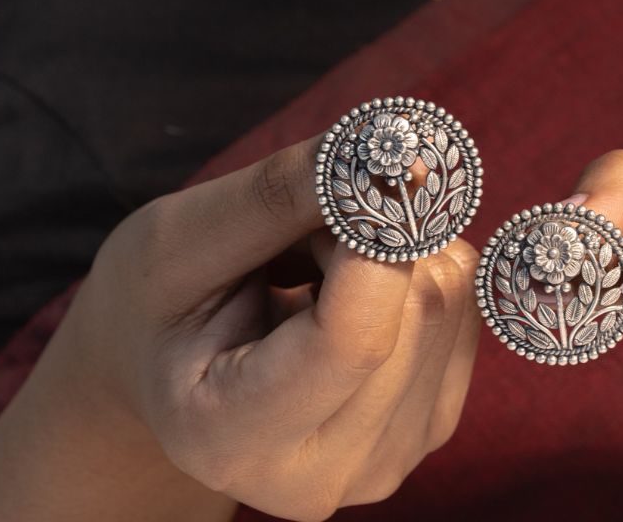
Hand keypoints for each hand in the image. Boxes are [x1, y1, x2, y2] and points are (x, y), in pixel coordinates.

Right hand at [62, 137, 479, 520]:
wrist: (171, 370)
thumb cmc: (157, 305)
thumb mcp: (179, 238)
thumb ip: (279, 195)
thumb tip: (386, 150)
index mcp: (237, 439)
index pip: (355, 337)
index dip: (376, 236)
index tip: (363, 167)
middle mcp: (328, 471)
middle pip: (418, 311)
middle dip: (376, 233)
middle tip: (310, 226)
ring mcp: (390, 456)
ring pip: (451, 300)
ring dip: (399, 247)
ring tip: (319, 267)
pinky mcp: (433, 423)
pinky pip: (466, 304)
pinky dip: (419, 267)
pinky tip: (355, 288)